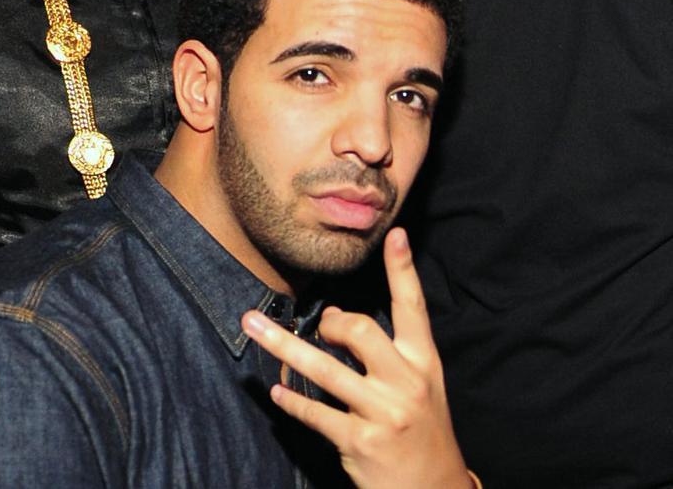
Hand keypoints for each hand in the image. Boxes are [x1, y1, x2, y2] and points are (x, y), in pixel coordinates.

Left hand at [241, 228, 471, 488]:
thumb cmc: (421, 431)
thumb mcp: (421, 387)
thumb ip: (388, 353)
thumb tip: (337, 318)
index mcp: (424, 363)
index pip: (414, 308)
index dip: (403, 270)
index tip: (394, 234)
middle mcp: (407, 383)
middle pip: (359, 330)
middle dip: (330, 321)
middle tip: (321, 324)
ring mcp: (384, 413)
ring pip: (326, 370)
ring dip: (283, 346)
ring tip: (253, 326)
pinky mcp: (361, 443)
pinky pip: (316, 413)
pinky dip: (293, 401)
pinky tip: (278, 392)